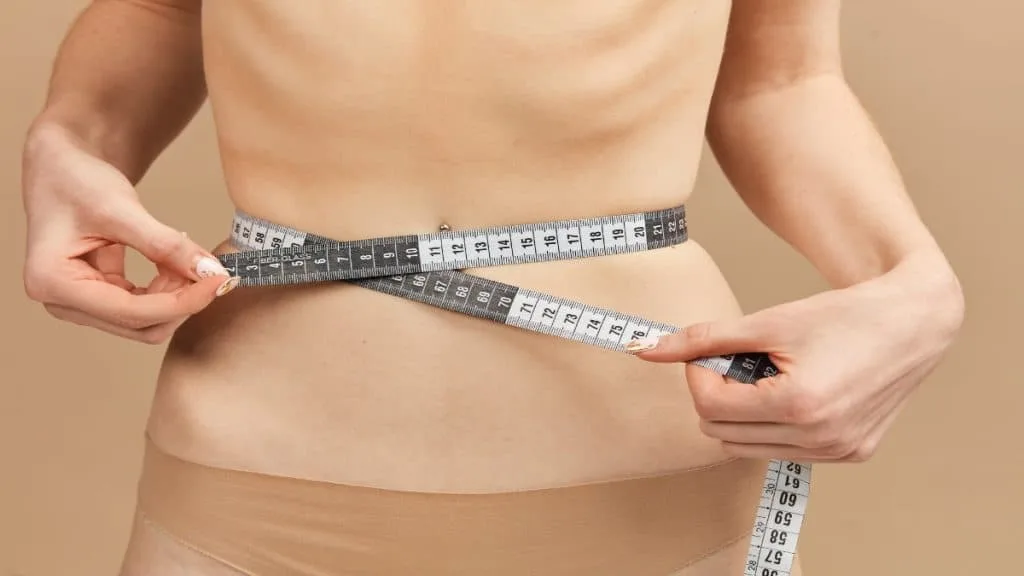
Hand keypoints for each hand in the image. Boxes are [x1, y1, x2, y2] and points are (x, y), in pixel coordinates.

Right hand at [21, 124, 237, 343]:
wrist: (60, 167)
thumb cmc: (76, 180)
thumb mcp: (122, 209)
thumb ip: (166, 244)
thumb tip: (211, 272)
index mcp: (53, 282)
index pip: (131, 312)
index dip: (183, 302)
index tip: (220, 281)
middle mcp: (60, 301)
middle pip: (140, 325)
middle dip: (181, 301)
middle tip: (210, 269)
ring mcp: (78, 303)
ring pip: (145, 321)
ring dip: (176, 297)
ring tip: (189, 259)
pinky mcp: (97, 298)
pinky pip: (142, 307)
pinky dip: (166, 290)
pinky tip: (175, 263)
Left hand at [629, 254, 963, 461]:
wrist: (914, 320)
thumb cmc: (842, 314)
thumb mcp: (767, 321)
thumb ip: (703, 339)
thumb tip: (644, 349)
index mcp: (796, 405)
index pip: (709, 405)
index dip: (700, 374)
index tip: (714, 350)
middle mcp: (818, 437)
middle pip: (721, 431)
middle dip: (720, 394)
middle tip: (743, 361)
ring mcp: (836, 452)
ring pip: (748, 447)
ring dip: (745, 413)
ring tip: (772, 376)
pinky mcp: (850, 455)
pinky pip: (784, 449)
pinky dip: (775, 424)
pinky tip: (799, 392)